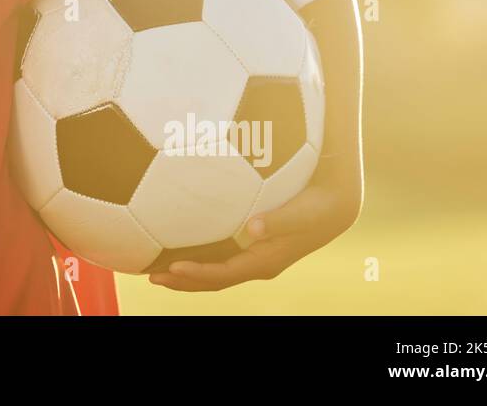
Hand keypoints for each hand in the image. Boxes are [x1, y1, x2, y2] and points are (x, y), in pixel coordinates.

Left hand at [147, 177, 360, 291]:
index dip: (197, 274)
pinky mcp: (252, 244)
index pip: (224, 274)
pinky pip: (220, 256)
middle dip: (182, 280)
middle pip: (214, 279)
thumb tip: (252, 228)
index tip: (171, 267)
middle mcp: (256, 264)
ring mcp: (254, 257)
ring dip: (186, 271)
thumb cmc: (319, 206)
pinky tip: (179, 243)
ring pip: (215, 270)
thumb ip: (279, 220)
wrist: (336, 206)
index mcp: (265, 262)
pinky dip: (198, 256)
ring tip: (155, 266)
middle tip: (150, 275)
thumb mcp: (303, 212)